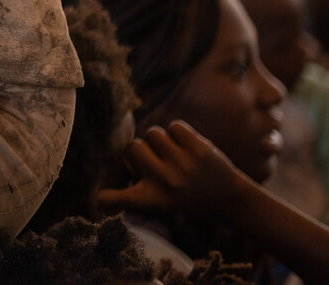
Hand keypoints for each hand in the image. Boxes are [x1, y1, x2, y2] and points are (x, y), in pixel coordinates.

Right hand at [95, 121, 250, 225]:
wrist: (230, 199)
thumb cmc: (188, 198)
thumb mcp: (161, 202)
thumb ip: (138, 184)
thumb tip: (119, 165)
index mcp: (153, 199)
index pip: (119, 198)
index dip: (105, 198)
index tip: (98, 200)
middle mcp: (165, 182)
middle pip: (132, 147)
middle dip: (141, 151)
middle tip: (155, 162)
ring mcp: (183, 164)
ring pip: (153, 133)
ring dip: (160, 140)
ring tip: (173, 154)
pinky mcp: (198, 148)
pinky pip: (174, 126)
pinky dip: (178, 133)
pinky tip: (187, 147)